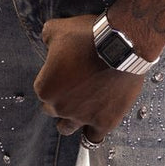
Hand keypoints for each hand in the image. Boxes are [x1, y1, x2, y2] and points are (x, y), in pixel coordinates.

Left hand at [33, 14, 145, 142]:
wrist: (121, 44)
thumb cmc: (88, 36)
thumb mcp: (58, 28)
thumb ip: (47, 36)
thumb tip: (46, 40)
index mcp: (45, 87)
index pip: (43, 88)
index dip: (53, 78)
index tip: (64, 70)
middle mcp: (60, 107)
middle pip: (52, 109)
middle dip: (60, 97)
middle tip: (73, 84)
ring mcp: (82, 117)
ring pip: (67, 127)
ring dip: (70, 119)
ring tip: (79, 107)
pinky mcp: (104, 122)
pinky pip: (93, 137)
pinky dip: (93, 130)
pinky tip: (95, 121)